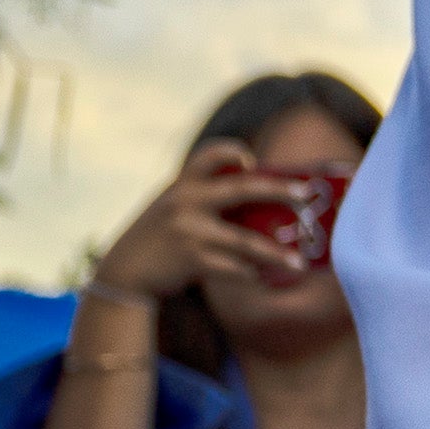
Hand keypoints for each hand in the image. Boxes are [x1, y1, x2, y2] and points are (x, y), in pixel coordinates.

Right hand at [95, 138, 300, 300]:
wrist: (123, 270)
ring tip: (300, 263)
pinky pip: (233, 267)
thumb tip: (258, 202)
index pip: (209, 154)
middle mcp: (187, 201)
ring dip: (276, 254)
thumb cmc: (157, 236)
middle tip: (306, 195)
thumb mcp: (171, 207)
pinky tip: (262, 277)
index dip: (233, 152)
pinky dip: (250, 273)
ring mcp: (190, 231)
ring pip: (246, 241)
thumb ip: (203, 198)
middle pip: (243, 189)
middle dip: (280, 190)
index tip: (253, 161)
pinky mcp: (193, 259)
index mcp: (182, 184)